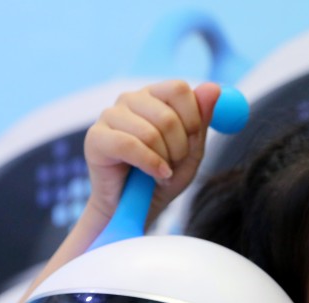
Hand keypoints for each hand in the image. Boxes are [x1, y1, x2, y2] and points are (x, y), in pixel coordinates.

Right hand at [81, 79, 220, 237]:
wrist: (137, 208)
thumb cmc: (163, 178)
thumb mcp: (192, 152)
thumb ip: (202, 120)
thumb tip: (213, 87)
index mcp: (154, 96)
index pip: (179, 89)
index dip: (193, 120)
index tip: (192, 143)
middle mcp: (130, 99)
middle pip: (167, 116)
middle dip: (179, 149)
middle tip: (174, 165)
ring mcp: (110, 116)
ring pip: (150, 133)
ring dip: (164, 161)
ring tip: (161, 173)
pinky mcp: (95, 137)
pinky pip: (130, 146)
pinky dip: (150, 165)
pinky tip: (155, 175)